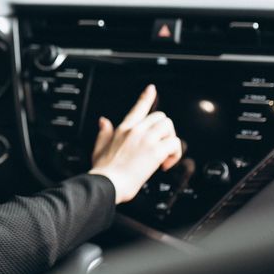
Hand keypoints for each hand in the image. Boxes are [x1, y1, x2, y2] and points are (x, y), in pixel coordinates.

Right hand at [88, 85, 183, 203]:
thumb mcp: (99, 148)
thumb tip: (103, 121)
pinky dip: (174, 155)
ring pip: (169, 127)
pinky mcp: (156, 151)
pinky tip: (165, 164)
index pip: (138, 107)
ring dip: (171, 140)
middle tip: (160, 146)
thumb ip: (103, 133)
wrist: (107, 184)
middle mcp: (136, 131)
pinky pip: (175, 144)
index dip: (146, 96)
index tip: (151, 89)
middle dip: (165, 131)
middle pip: (161, 117)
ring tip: (164, 155)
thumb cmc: (103, 171)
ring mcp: (146, 139)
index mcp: (123, 129)